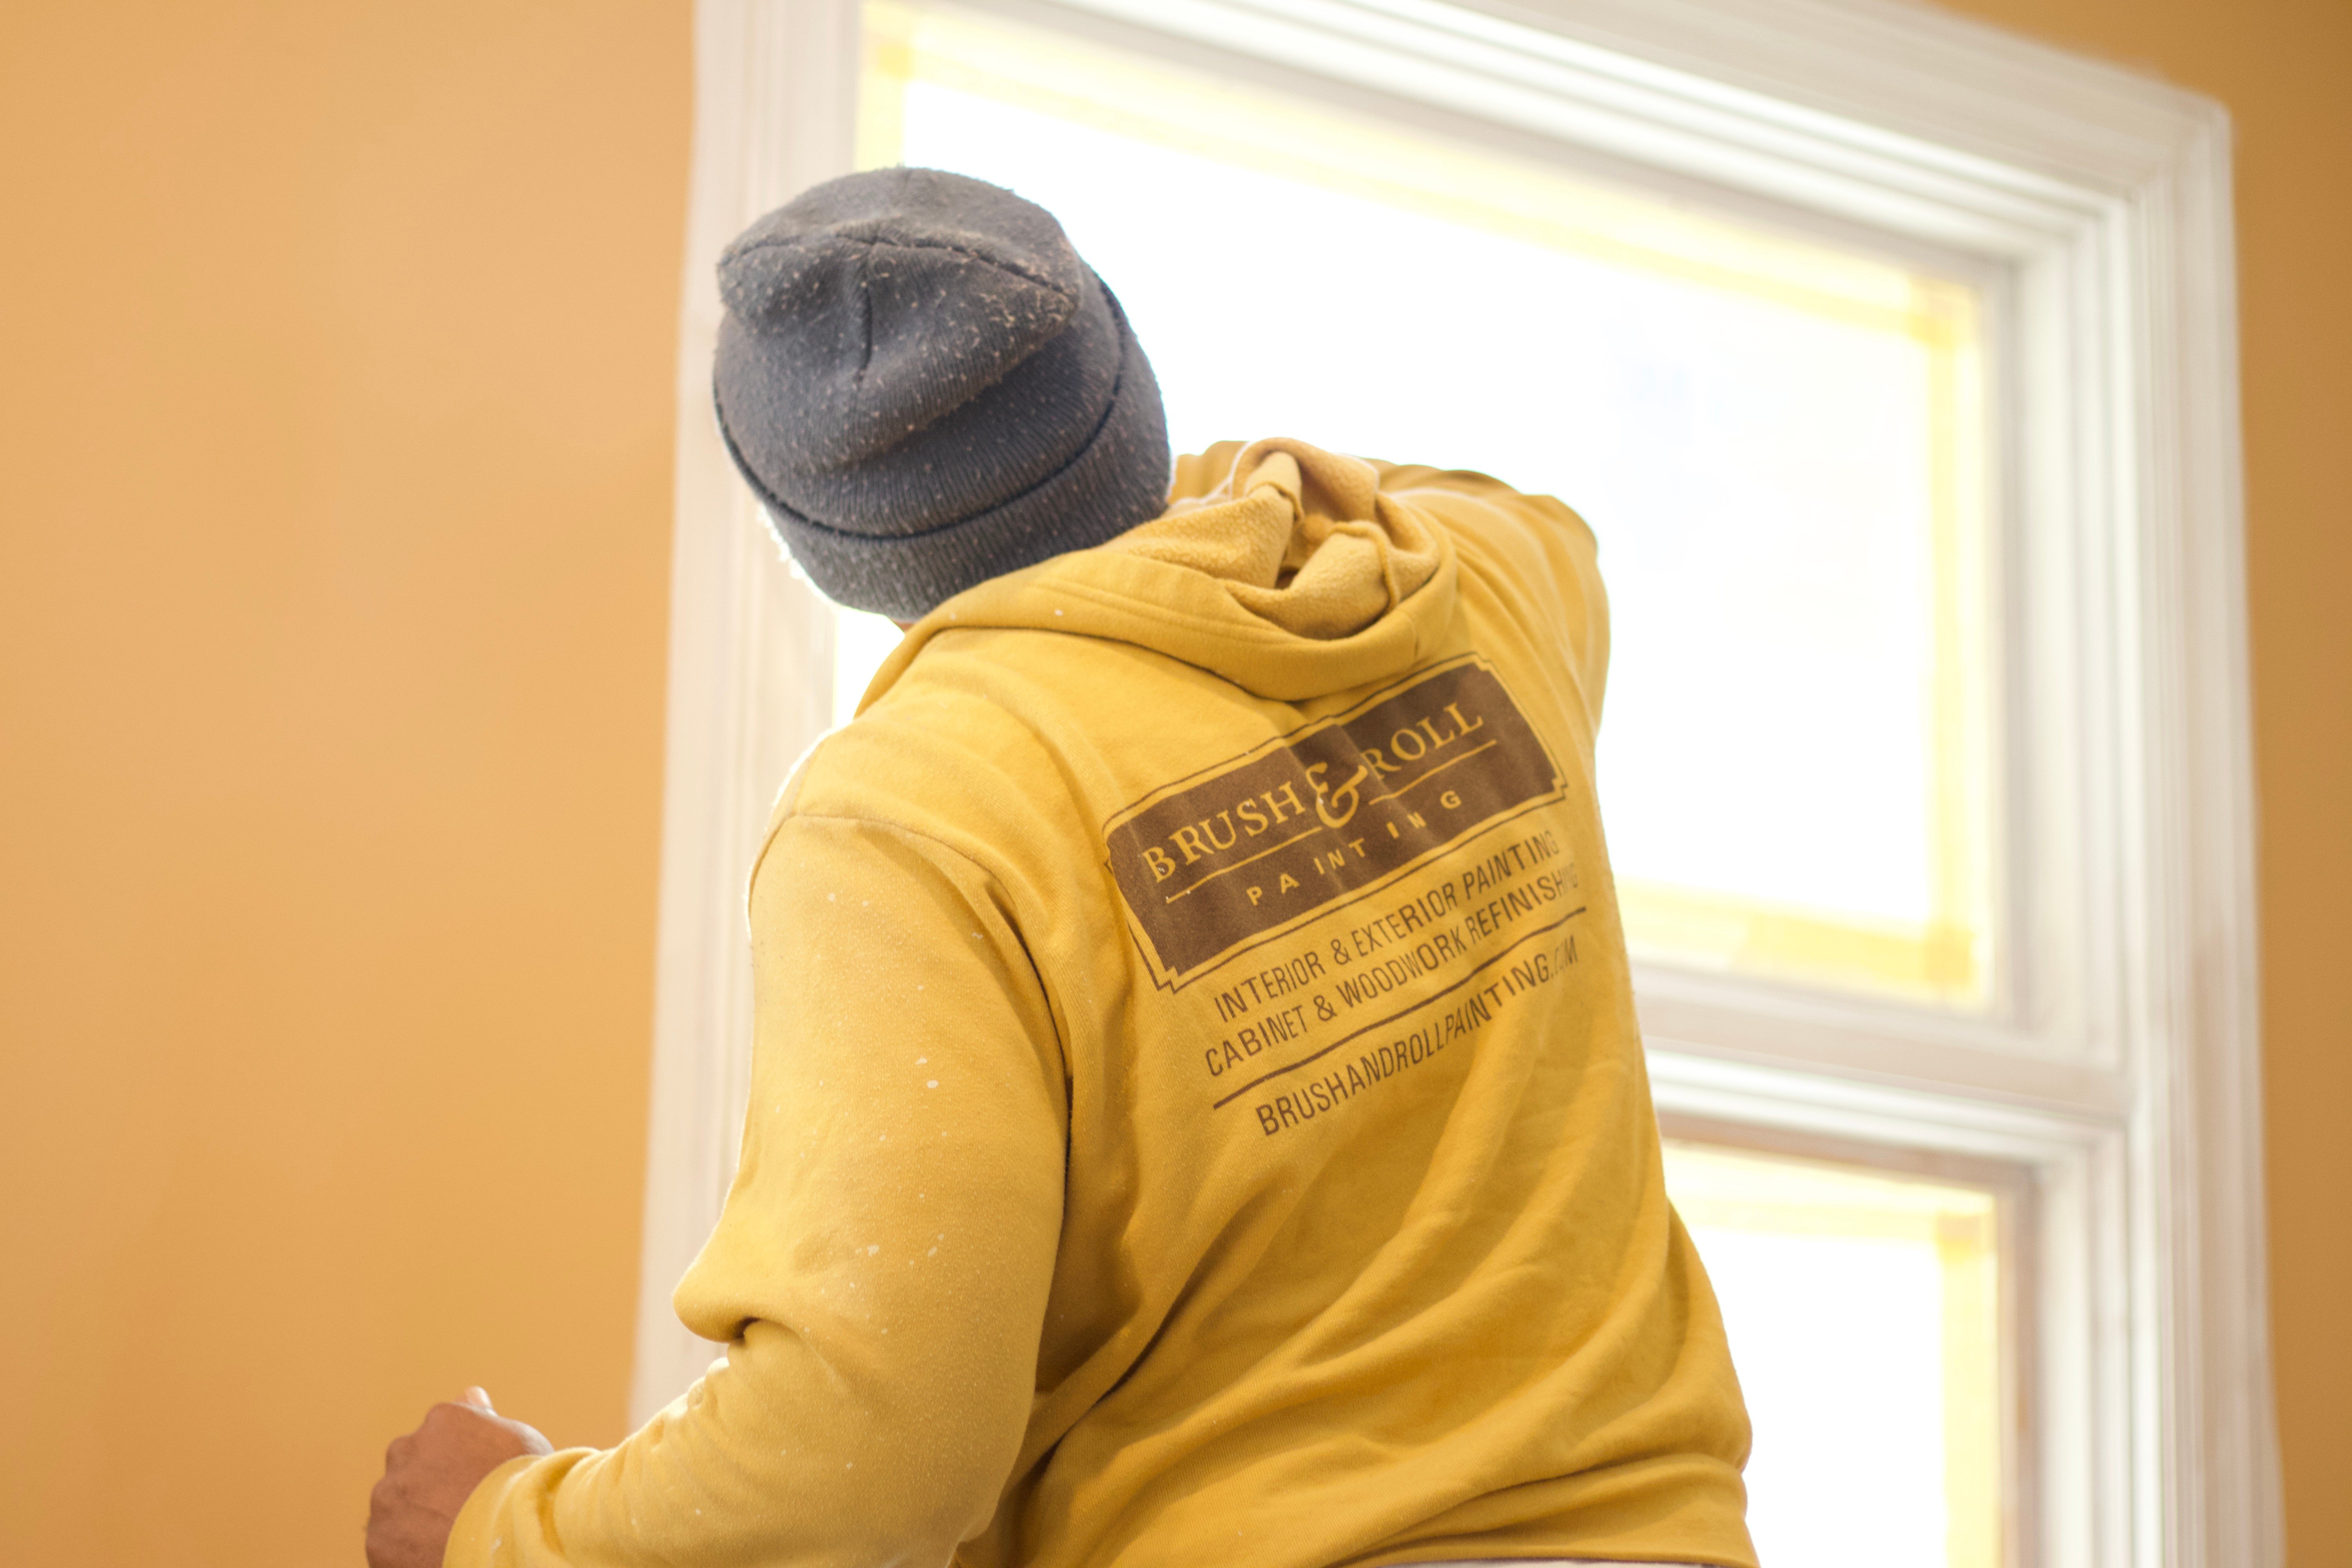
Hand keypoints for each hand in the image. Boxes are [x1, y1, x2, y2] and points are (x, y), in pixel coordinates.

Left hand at [367, 1387, 552, 1567]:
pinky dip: (405, 1548)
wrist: (508, 1539)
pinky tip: (435, 1552)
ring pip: (395, 1504)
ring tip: (449, 1534)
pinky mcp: (378, 1539)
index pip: (440, 1433)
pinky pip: (388, 1542)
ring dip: (414, 1515)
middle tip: (458, 1506)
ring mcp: (388, 1496)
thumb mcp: (517, 1438)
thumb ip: (484, 1418)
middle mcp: (406, 1451)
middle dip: (427, 1483)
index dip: (458, 1460)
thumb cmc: (522, 1485)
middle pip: (411, 1465)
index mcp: (443, 1421)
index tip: (473, 1478)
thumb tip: (469, 1395)